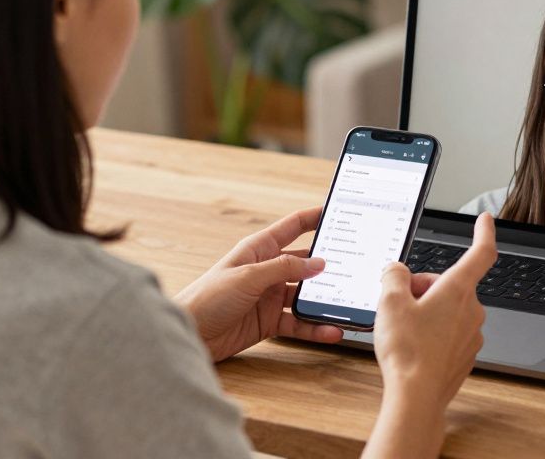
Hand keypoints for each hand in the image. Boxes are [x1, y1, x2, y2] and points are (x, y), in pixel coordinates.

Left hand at [174, 207, 343, 361]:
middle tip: (355, 265)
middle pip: (304, 263)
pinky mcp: (269, 321)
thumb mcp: (248, 276)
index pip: (293, 227)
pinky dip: (314, 327)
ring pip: (305, 295)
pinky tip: (330, 330)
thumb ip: (284, 268)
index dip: (314, 217)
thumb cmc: (207, 297)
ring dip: (324, 300)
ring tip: (347, 303)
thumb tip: (318, 262)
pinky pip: (298, 322)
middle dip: (328, 264)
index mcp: (259, 249)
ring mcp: (269, 296)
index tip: (338, 211)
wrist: (189, 333)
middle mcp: (267, 270)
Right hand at [374, 212, 497, 413]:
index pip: (481, 253)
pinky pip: (448, 332)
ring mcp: (471, 335)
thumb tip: (397, 271)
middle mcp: (472, 310)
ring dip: (426, 310)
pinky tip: (412, 345)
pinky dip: (431, 332)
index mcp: (458, 290)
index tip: (485, 220)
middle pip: (450, 284)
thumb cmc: (407, 351)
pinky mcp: (464, 355)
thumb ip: (394, 276)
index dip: (484, 233)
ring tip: (402, 328)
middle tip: (398, 301)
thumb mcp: (389, 302)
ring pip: (448, 309)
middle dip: (424, 286)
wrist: (416, 397)